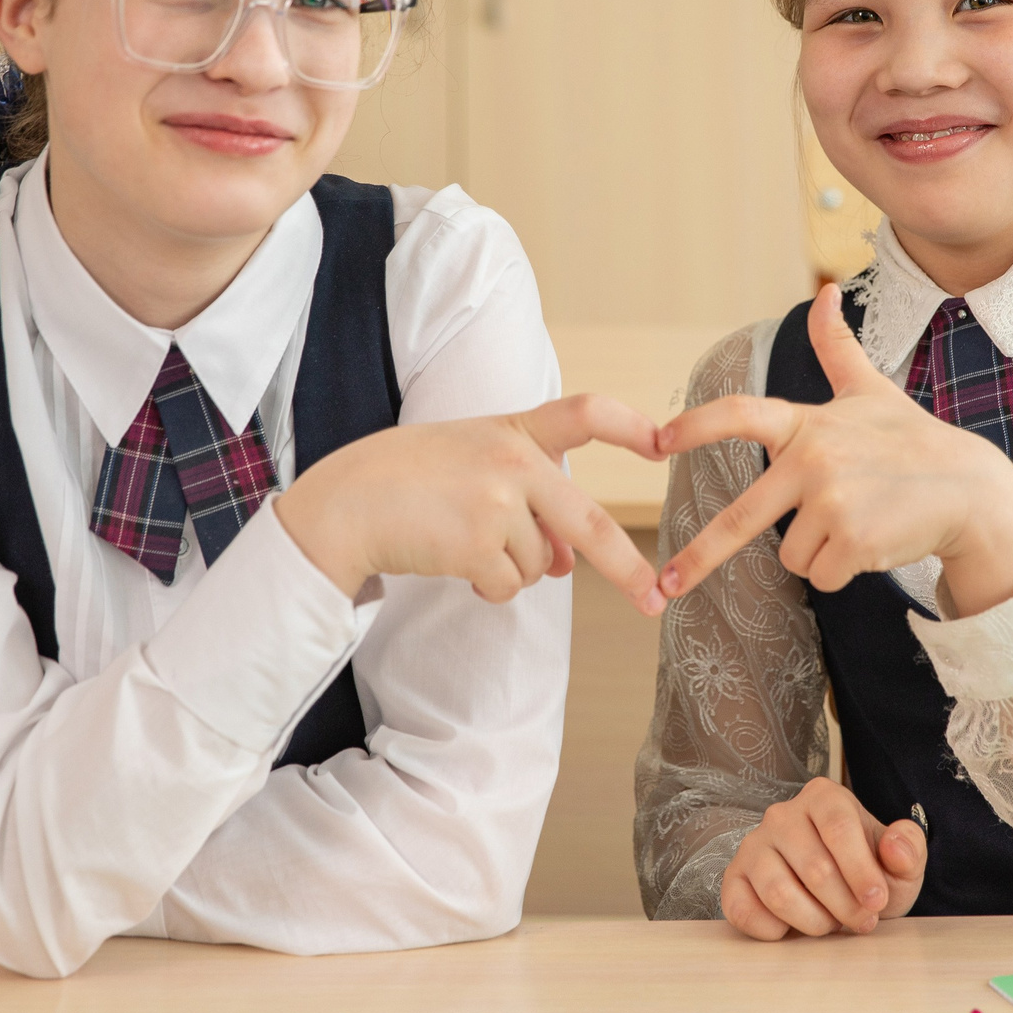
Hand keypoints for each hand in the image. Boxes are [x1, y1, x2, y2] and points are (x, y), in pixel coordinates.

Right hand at [277, 394, 665, 613]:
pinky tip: (452, 560)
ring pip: (538, 565)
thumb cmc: (407, 482)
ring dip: (510, 569)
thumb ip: (526, 501)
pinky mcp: (477, 544)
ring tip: (460, 540)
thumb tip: (566, 566)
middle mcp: (513, 462)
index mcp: (514, 430)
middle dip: (626, 567)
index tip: (666, 441)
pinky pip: (508, 587)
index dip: (631, 426)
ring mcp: (497, 502)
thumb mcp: (470, 467)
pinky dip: (487, 588)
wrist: (346, 503)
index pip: (586, 412)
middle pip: (589, 522)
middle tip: (653, 600)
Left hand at [655, 285, 1012, 613]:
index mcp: (807, 424)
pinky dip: (841, 571)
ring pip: (790, 554)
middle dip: (699, 556)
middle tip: (669, 582)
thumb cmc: (912, 440)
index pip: (740, 414)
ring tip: (857, 523)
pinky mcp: (853, 542)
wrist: (968, 490)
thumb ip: (836, 346)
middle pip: (740, 518)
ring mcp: (832, 502)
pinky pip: (819, 576)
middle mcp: (813, 459)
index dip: (696, 426)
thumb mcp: (871, 389)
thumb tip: (826, 290)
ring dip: (817, 552)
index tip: (656, 441)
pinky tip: (871, 544)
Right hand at [721, 777, 927, 938]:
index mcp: (824, 797)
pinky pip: (743, 910)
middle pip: (814, 867)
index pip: (838, 827)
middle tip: (862, 921)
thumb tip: (896, 847)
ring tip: (830, 922)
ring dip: (813, 921)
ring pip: (779, 893)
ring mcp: (753, 846)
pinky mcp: (734, 878)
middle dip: (845, 906)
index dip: (861, 870)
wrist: (834, 893)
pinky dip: (774, 930)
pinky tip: (793, 928)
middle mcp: (782, 815)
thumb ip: (909, 851)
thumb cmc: (865, 875)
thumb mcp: (899, 866)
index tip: (878, 902)